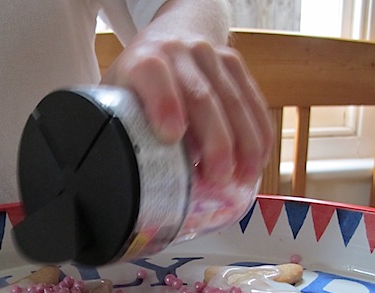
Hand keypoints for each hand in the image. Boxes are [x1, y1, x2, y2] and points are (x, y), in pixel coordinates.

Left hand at [101, 32, 272, 188]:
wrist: (172, 33)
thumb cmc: (140, 79)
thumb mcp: (119, 94)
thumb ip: (118, 127)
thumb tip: (116, 178)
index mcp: (144, 61)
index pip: (153, 76)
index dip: (164, 104)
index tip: (171, 137)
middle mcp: (179, 53)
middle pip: (201, 96)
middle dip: (214, 141)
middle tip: (218, 177)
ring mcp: (212, 56)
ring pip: (233, 101)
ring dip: (243, 144)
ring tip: (243, 178)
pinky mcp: (236, 64)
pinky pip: (253, 101)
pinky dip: (258, 133)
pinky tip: (257, 160)